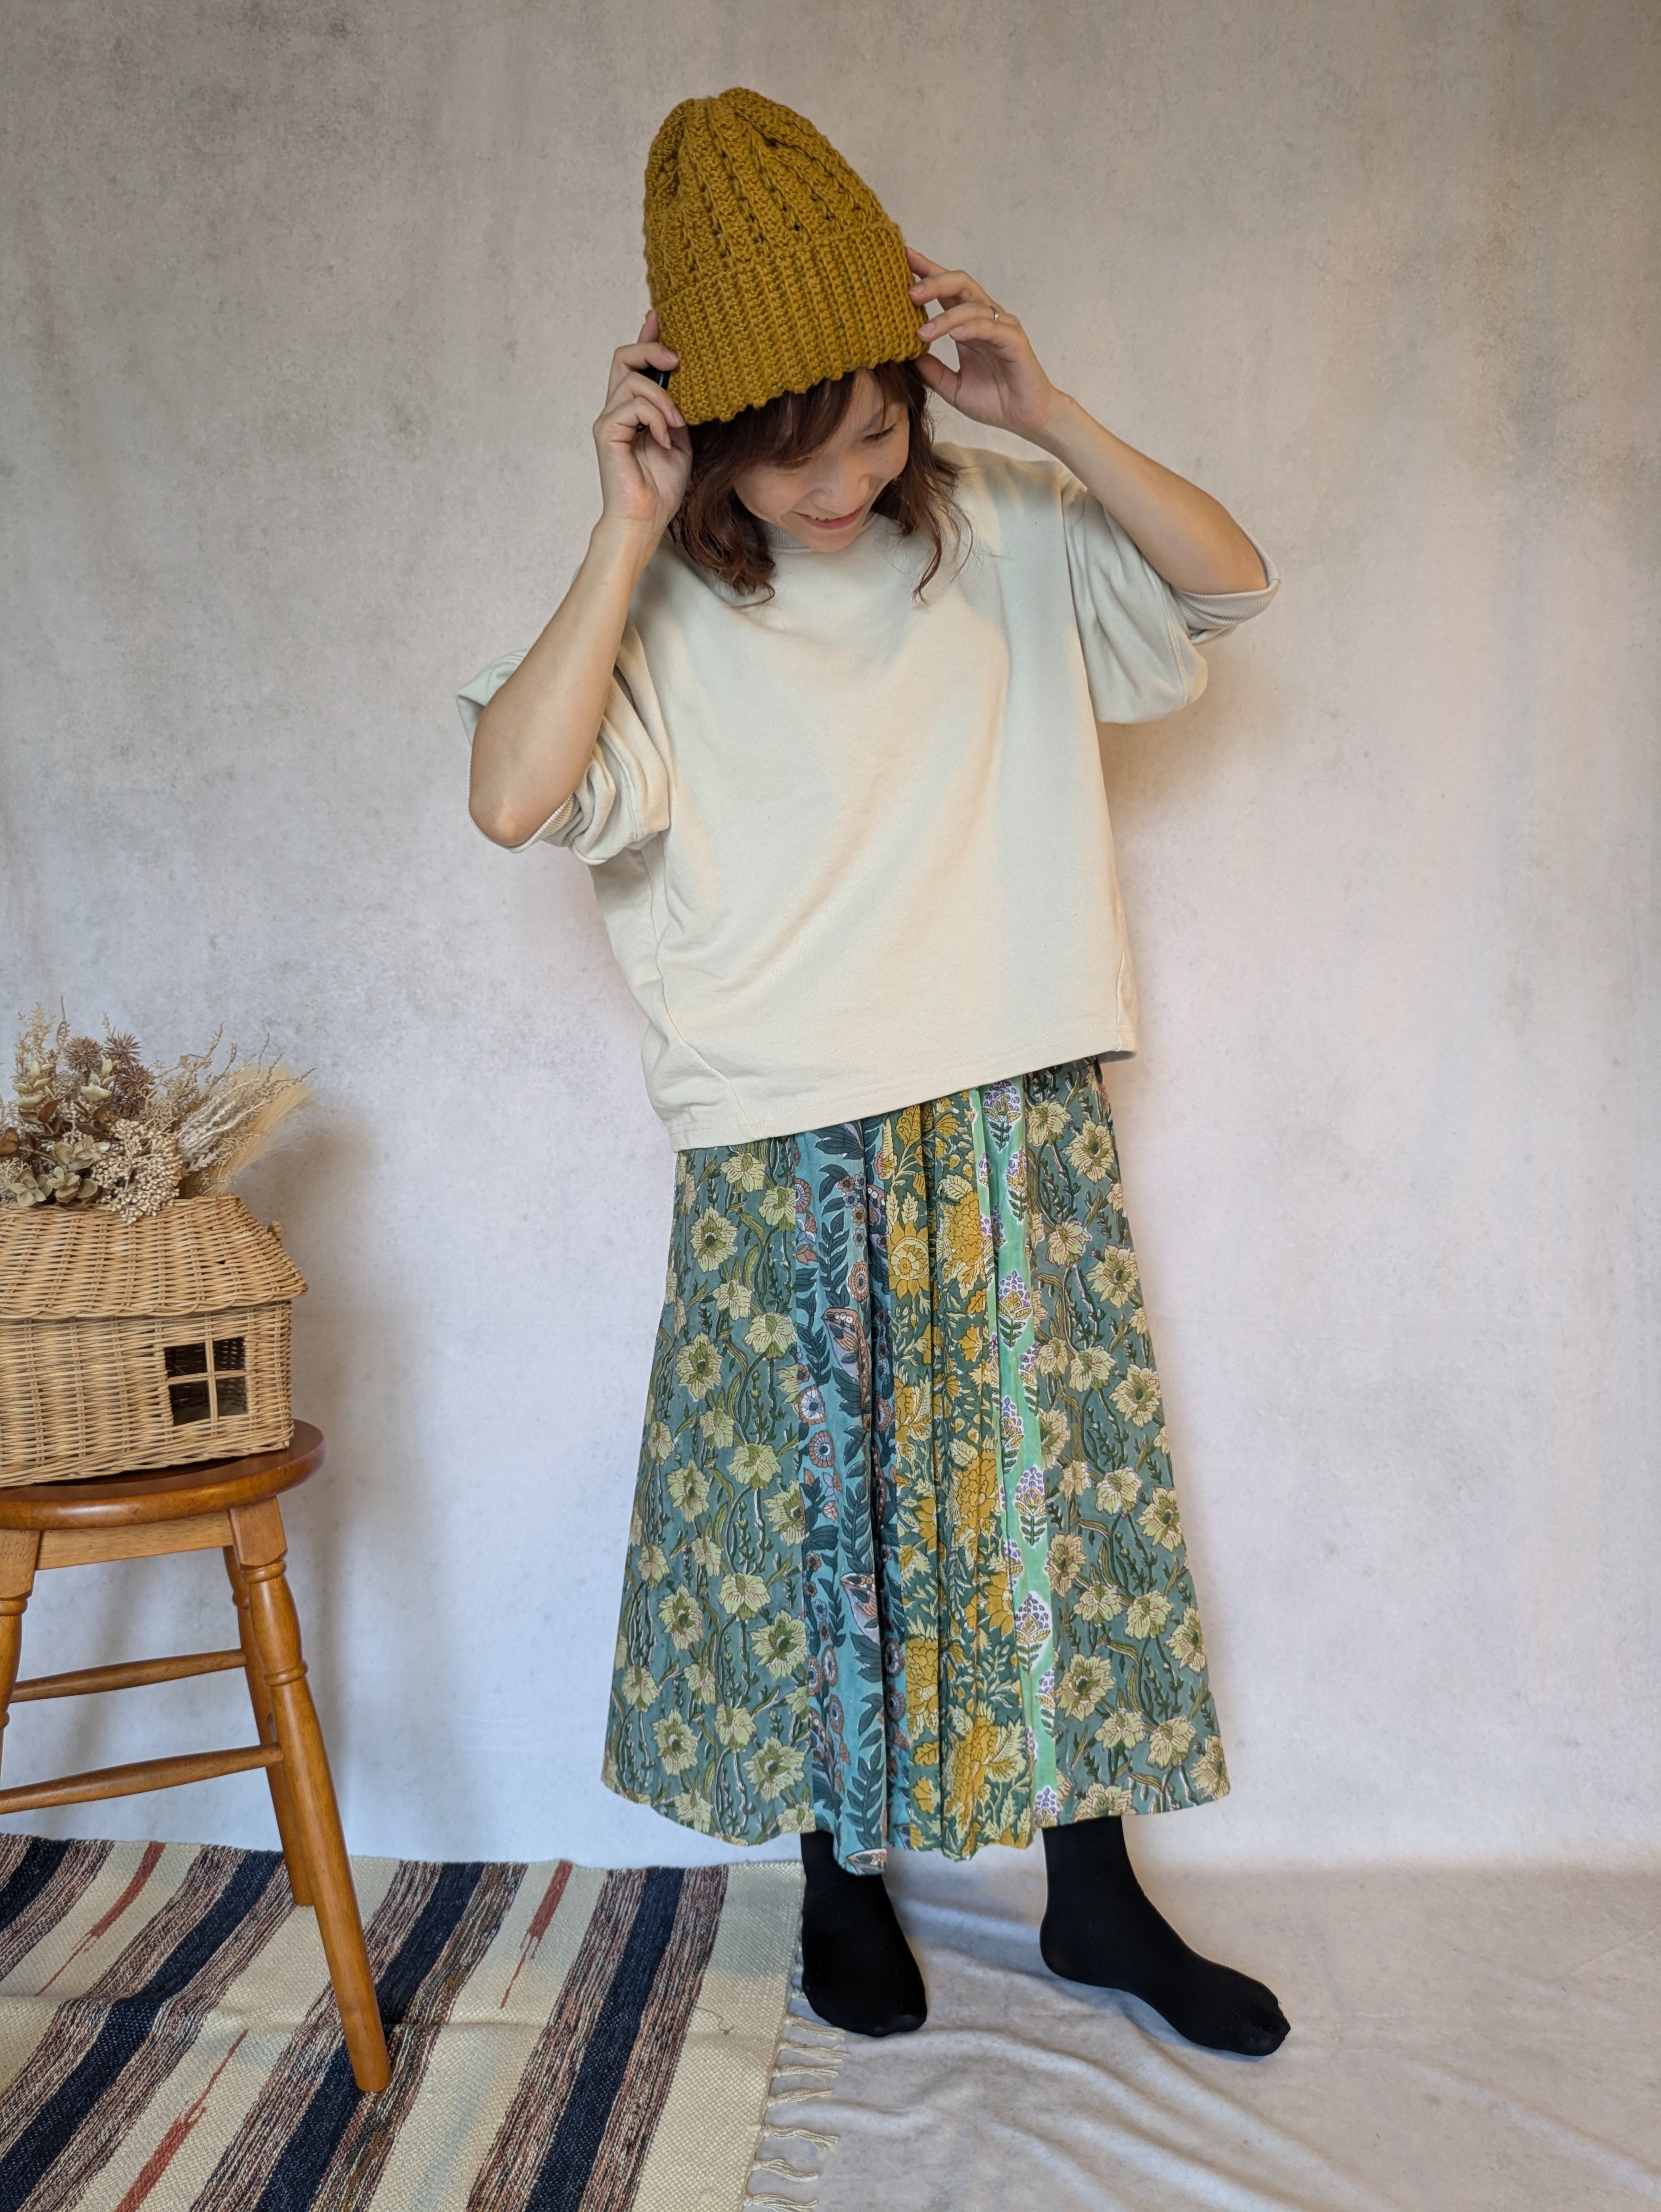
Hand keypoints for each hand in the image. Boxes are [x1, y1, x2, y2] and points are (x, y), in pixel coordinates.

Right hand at [593, 312, 692, 540]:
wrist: (646, 520)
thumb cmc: (661, 488)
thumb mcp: (681, 440)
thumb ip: (678, 411)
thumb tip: (687, 382)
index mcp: (634, 410)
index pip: (635, 364)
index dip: (647, 337)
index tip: (661, 317)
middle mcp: (617, 410)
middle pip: (625, 358)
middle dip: (651, 349)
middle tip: (677, 359)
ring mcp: (610, 419)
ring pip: (632, 380)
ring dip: (662, 398)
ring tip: (676, 424)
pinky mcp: (607, 432)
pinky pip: (632, 405)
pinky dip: (655, 418)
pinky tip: (664, 440)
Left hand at [907, 248, 1060, 438]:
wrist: (1026, 419)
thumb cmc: (994, 401)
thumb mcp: (953, 387)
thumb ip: (933, 371)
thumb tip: (907, 357)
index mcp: (969, 324)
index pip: (947, 289)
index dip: (927, 271)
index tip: (902, 258)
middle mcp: (986, 318)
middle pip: (960, 283)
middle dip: (934, 282)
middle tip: (910, 293)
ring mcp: (1002, 327)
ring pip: (972, 306)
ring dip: (944, 317)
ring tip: (922, 332)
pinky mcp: (1015, 341)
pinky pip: (990, 327)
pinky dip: (970, 328)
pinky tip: (953, 334)